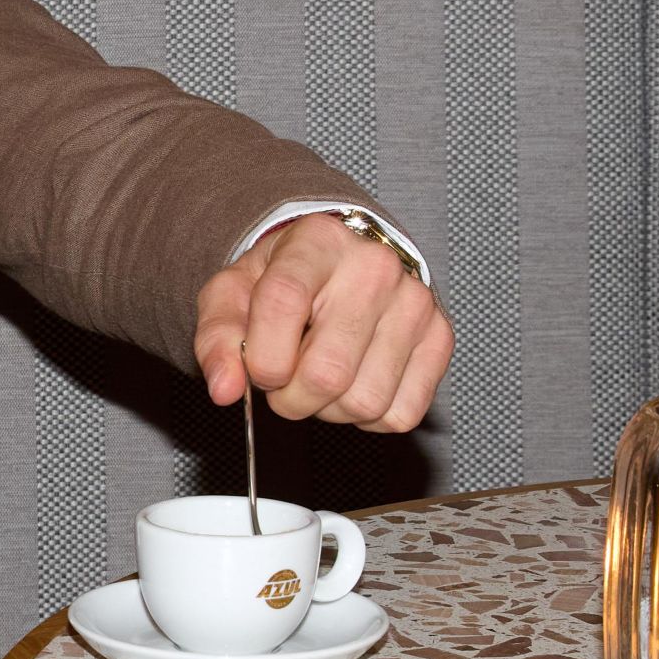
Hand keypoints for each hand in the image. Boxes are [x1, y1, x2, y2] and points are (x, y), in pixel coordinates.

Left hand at [192, 214, 449, 433]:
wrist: (339, 267)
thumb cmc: (282, 283)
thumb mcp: (232, 296)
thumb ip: (218, 340)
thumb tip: (225, 390)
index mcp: (317, 242)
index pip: (283, 303)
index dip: (262, 357)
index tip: (258, 370)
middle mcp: (375, 266)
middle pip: (327, 372)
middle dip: (290, 397)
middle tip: (286, 380)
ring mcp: (415, 302)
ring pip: (364, 401)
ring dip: (329, 410)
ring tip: (320, 377)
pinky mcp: (440, 337)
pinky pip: (400, 414)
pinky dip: (367, 417)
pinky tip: (354, 382)